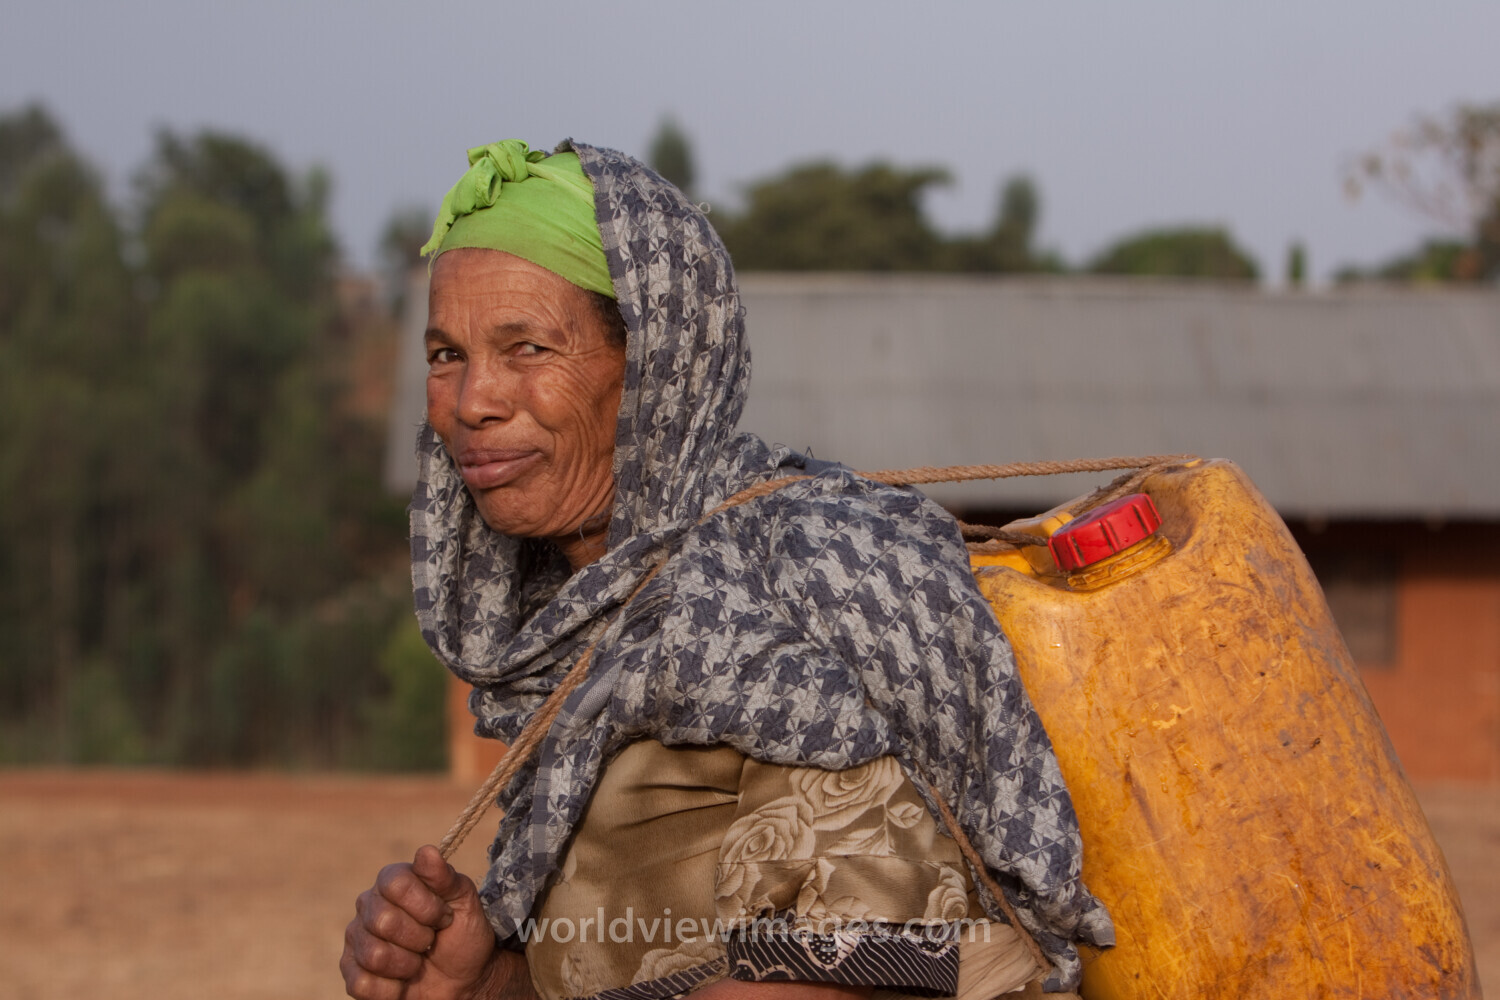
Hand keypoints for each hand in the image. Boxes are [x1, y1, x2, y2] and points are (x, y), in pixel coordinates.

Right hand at [341, 844, 502, 999]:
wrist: (464, 980)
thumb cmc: (463, 936)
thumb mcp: (465, 903)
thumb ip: (445, 878)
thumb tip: (426, 852)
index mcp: (392, 881)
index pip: (396, 884)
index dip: (426, 906)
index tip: (445, 916)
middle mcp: (368, 905)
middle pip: (383, 921)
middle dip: (419, 938)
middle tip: (431, 941)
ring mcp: (357, 939)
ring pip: (374, 955)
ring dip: (408, 965)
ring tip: (418, 962)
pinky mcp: (351, 973)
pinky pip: (363, 984)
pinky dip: (392, 990)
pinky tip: (402, 982)